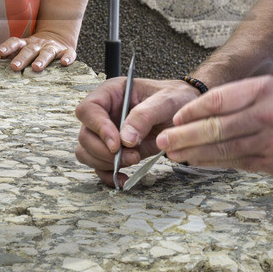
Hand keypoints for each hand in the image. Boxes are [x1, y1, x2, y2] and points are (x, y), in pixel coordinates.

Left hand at [0, 33, 75, 72]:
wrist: (57, 38)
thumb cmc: (32, 49)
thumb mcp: (18, 49)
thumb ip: (2, 53)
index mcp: (24, 44)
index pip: (14, 42)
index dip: (6, 47)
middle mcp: (38, 44)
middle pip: (29, 50)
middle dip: (22, 58)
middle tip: (15, 67)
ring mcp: (52, 47)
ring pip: (47, 52)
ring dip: (42, 59)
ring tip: (36, 68)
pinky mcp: (66, 51)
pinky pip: (68, 54)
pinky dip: (67, 58)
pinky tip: (64, 63)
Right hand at [73, 76, 199, 184]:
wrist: (186, 115)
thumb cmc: (176, 99)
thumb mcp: (167, 100)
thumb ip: (145, 115)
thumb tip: (125, 139)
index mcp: (111, 93)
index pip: (88, 109)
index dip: (98, 128)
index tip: (116, 144)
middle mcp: (104, 113)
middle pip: (85, 135)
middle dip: (104, 151)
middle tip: (132, 156)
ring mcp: (107, 133)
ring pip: (87, 152)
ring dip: (106, 163)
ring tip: (135, 159)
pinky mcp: (114, 151)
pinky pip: (99, 166)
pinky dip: (109, 176)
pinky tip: (124, 178)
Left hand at [157, 75, 272, 177]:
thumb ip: (241, 97)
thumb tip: (202, 110)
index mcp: (264, 91)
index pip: (218, 100)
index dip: (191, 111)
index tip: (174, 117)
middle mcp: (266, 115)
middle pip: (216, 127)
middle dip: (184, 136)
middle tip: (163, 140)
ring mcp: (271, 142)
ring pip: (224, 149)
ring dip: (194, 154)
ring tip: (173, 154)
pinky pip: (237, 164)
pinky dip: (214, 164)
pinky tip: (199, 163)